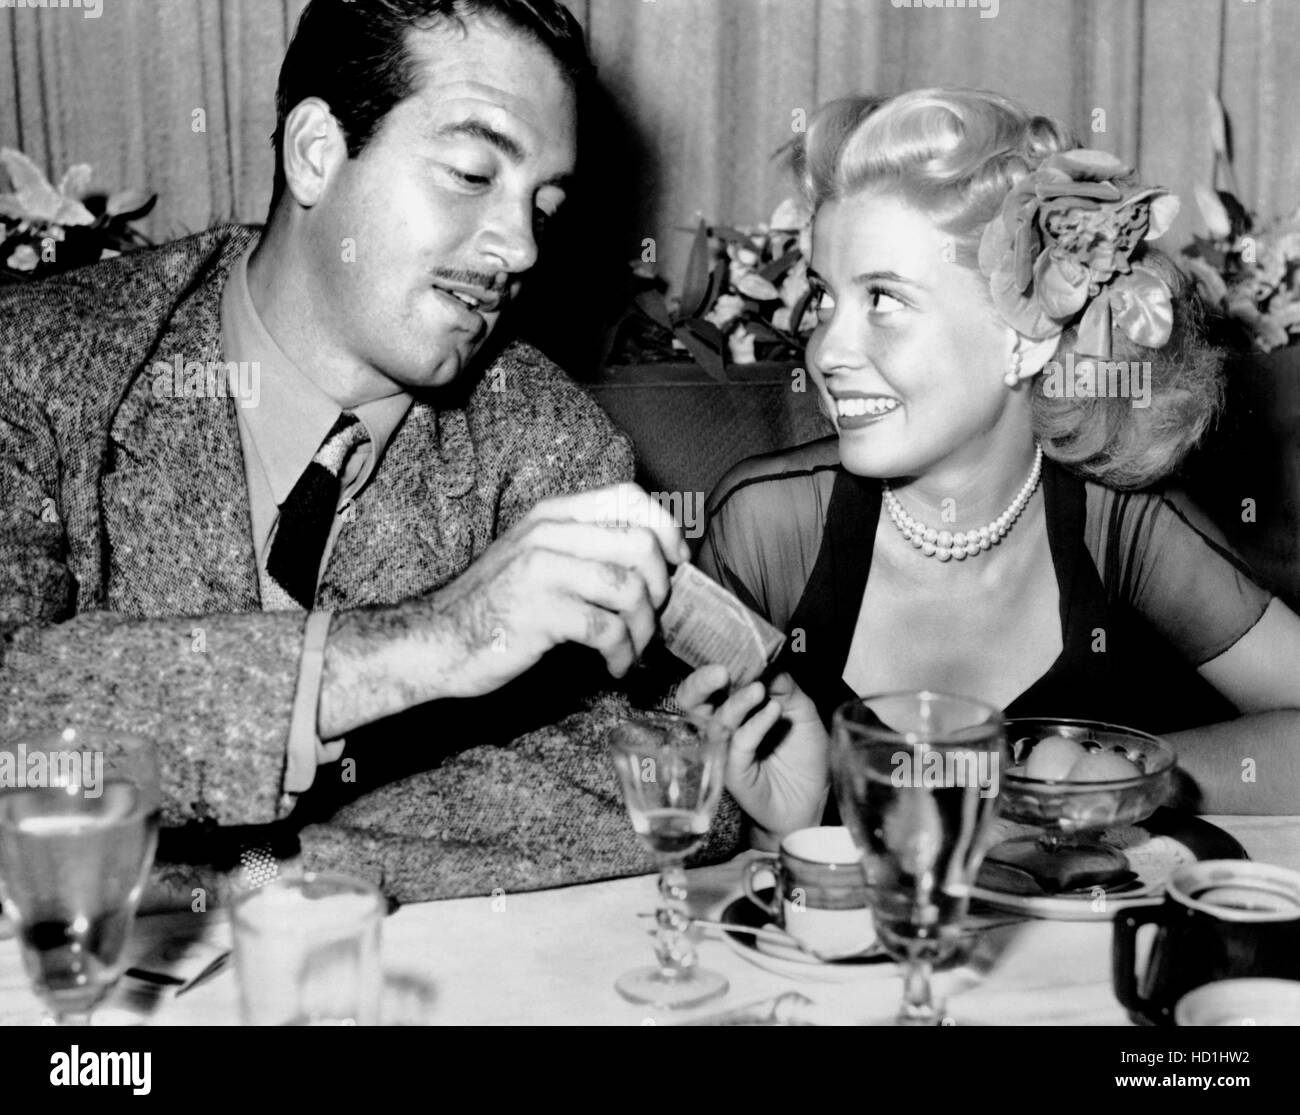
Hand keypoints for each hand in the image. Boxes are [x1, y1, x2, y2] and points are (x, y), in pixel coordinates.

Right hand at [419, 484, 689, 698]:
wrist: (435, 640)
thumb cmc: (493, 606)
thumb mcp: (535, 557)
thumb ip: (582, 547)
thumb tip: (653, 559)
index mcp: (553, 514)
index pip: (628, 498)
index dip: (666, 529)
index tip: (676, 564)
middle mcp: (549, 533)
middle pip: (641, 545)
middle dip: (662, 588)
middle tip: (652, 616)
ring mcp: (543, 570)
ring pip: (630, 588)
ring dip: (644, 629)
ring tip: (633, 649)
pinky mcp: (540, 612)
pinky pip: (607, 628)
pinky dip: (622, 653)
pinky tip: (615, 667)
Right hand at [676, 665, 829, 844]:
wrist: (814, 800)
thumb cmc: (803, 756)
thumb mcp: (801, 711)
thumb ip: (785, 688)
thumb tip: (771, 664)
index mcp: (734, 708)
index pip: (712, 683)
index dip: (715, 664)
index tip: (731, 647)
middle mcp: (723, 727)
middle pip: (693, 702)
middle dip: (700, 683)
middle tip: (721, 671)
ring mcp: (726, 750)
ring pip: (715, 722)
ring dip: (736, 702)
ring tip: (758, 690)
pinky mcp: (734, 772)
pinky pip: (739, 744)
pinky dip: (755, 725)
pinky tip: (773, 713)